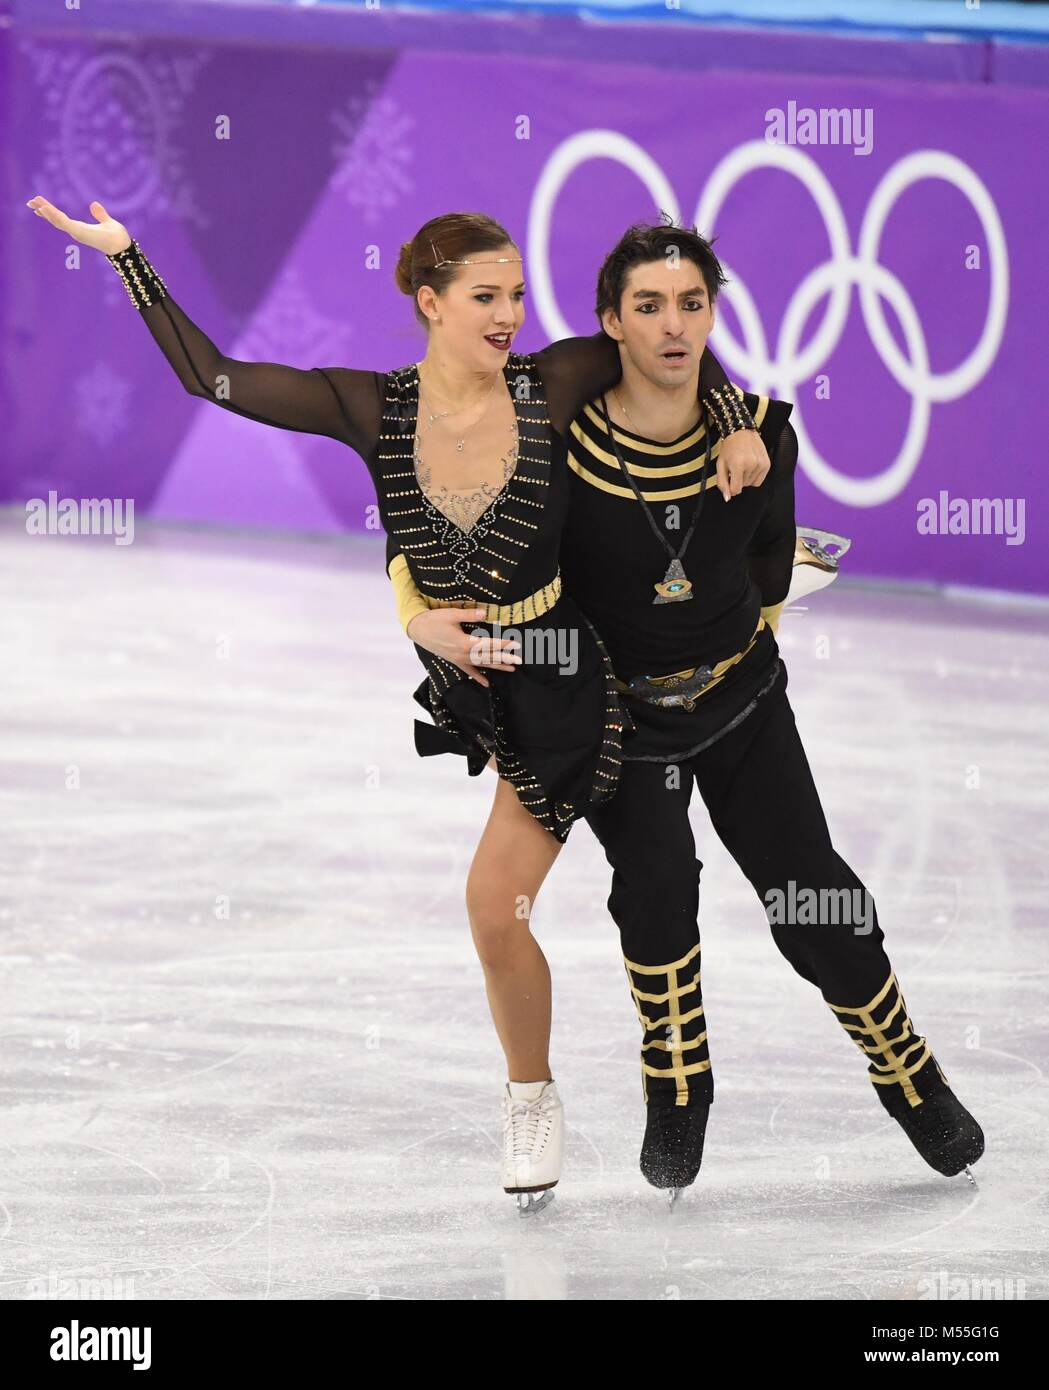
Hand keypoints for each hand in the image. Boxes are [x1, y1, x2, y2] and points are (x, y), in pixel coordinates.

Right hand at [25, 196, 130, 256]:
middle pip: (56, 219)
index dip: (50, 211)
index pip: (61, 218)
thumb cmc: (118, 237)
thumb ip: (100, 214)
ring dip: (46, 212)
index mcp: (80, 227)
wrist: (123, 245)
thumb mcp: (107, 221)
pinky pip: (64, 223)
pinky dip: (54, 216)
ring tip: (34, 203)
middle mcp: (76, 231)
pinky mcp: (80, 233)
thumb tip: (94, 204)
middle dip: (43, 211)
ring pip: (57, 221)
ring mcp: (77, 233)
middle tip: (29, 202)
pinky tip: (45, 209)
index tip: (39, 204)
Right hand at [405, 607, 520, 688]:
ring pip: (482, 664)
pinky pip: (468, 671)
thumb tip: (486, 613)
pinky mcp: (455, 661)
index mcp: (464, 642)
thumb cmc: (434, 620)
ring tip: (511, 669)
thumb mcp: (451, 614)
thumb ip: (470, 614)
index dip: (503, 644)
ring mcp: (459, 659)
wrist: (417, 630)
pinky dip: (478, 677)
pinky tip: (487, 684)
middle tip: (519, 661)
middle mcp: (463, 654)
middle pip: (488, 657)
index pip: (488, 644)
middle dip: (505, 658)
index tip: (516, 644)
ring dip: (497, 666)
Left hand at [716, 428, 769, 500]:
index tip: (729, 478)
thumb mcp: (720, 464)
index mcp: (738, 465)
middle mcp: (751, 465)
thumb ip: (722, 483)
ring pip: (751, 484)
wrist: (741, 431)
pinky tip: (750, 466)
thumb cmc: (729, 448)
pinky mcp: (767, 464)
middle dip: (737, 480)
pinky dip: (754, 476)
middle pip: (743, 486)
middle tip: (736, 466)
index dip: (730, 487)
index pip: (735, 490)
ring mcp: (761, 464)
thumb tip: (727, 498)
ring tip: (743, 464)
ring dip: (746, 478)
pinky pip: (759, 481)